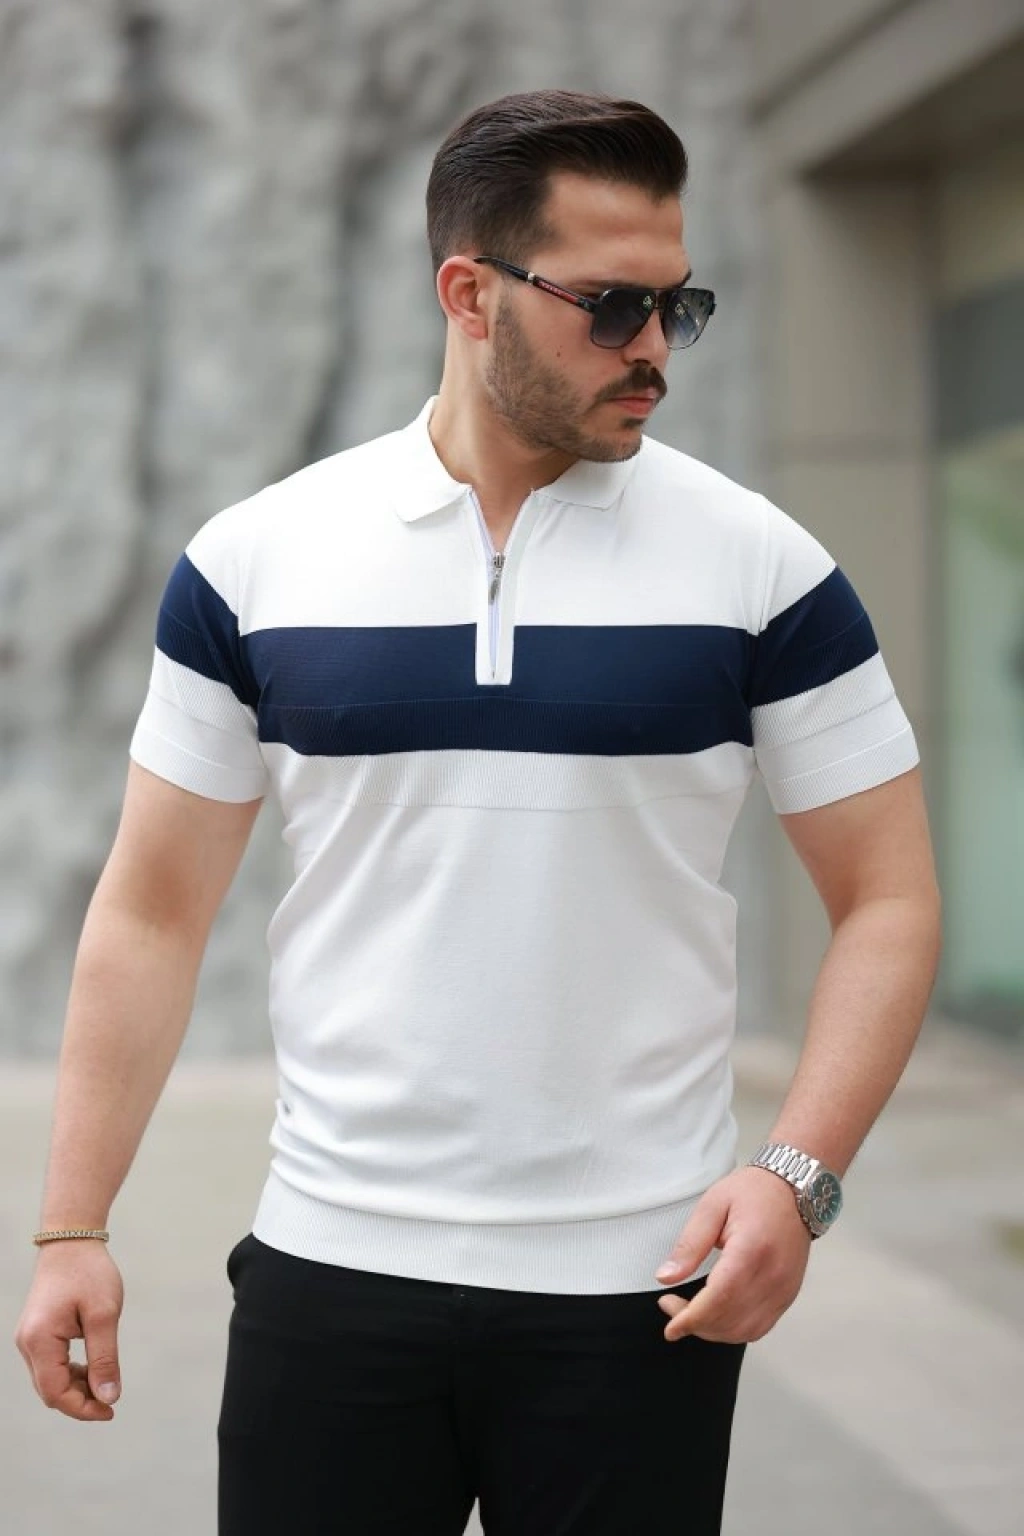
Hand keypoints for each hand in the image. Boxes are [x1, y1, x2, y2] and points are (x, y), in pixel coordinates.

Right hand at [14, 1241, 123, 1420]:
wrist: (72, 1240)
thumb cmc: (89, 1273)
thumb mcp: (104, 1315)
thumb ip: (105, 1359)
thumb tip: (108, 1398)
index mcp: (40, 1340)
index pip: (55, 1393)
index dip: (82, 1409)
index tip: (111, 1411)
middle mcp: (27, 1343)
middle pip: (49, 1391)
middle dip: (80, 1401)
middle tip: (112, 1400)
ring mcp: (28, 1339)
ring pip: (49, 1381)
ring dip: (75, 1388)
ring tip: (105, 1382)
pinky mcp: (36, 1334)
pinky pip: (50, 1366)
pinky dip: (70, 1374)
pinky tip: (92, 1368)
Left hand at [654, 1166, 811, 1343]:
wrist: (795, 1189)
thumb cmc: (754, 1192)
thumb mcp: (712, 1206)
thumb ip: (689, 1245)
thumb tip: (666, 1277)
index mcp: (751, 1250)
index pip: (719, 1299)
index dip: (691, 1319)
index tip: (670, 1327)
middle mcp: (773, 1276)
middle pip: (730, 1320)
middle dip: (696, 1324)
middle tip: (672, 1306)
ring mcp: (784, 1289)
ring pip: (745, 1331)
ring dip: (714, 1332)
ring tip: (692, 1314)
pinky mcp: (788, 1295)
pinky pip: (761, 1327)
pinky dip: (735, 1331)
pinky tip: (717, 1318)